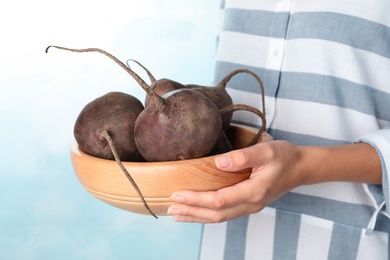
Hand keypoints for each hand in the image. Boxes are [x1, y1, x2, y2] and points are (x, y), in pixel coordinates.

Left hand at [167, 140, 304, 222]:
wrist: (301, 167)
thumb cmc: (285, 156)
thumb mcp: (266, 151)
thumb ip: (243, 157)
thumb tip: (219, 163)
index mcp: (254, 191)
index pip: (219, 200)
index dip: (197, 199)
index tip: (177, 194)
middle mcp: (251, 203)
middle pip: (216, 214)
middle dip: (192, 212)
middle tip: (170, 208)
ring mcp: (250, 206)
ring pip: (220, 217)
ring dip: (197, 216)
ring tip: (177, 215)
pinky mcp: (249, 203)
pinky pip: (225, 213)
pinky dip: (207, 214)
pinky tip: (197, 211)